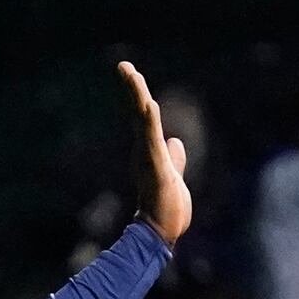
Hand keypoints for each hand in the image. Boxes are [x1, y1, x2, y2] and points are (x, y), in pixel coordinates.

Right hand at [118, 62, 191, 245]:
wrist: (161, 233)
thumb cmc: (166, 208)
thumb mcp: (173, 174)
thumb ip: (174, 158)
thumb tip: (175, 142)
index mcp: (151, 150)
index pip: (145, 116)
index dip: (138, 94)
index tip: (129, 73)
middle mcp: (146, 150)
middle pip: (140, 113)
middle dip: (132, 88)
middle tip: (123, 66)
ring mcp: (149, 158)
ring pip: (144, 122)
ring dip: (138, 99)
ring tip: (131, 76)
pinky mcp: (155, 169)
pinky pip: (152, 141)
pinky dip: (149, 123)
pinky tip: (148, 106)